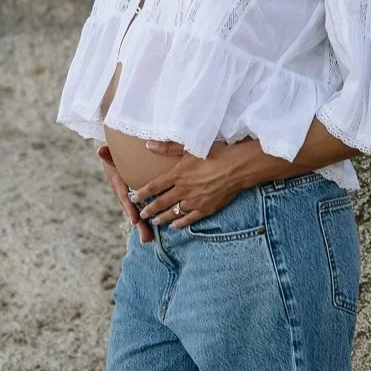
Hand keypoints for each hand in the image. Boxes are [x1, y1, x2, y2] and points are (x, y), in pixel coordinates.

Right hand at [97, 144, 152, 242]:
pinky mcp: (135, 196)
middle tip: (146, 239)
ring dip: (142, 226)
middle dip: (139, 224)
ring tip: (148, 240)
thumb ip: (107, 153)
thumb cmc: (114, 154)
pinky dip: (147, 218)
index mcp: (118, 184)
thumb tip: (99, 150)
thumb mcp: (111, 153)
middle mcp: (122, 193)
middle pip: (132, 210)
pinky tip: (154, 230)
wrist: (112, 156)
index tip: (135, 220)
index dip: (130, 209)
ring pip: (137, 212)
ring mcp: (128, 196)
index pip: (124, 197)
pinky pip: (141, 207)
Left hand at [130, 139, 257, 229]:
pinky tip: (174, 226)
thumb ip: (168, 147)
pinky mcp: (206, 208)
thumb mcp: (190, 147)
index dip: (142, 193)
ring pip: (173, 213)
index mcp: (178, 175)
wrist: (237, 167)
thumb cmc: (215, 152)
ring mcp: (195, 201)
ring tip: (154, 222)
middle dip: (149, 209)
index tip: (132, 198)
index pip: (154, 187)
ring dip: (162, 218)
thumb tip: (148, 144)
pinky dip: (180, 223)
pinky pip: (190, 219)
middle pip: (161, 202)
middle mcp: (183, 190)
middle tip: (141, 214)